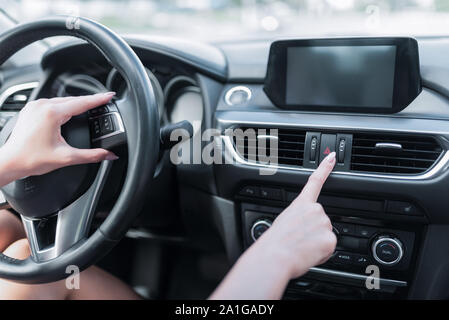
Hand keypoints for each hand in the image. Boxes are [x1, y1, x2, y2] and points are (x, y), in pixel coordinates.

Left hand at [0, 93, 117, 184]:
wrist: (10, 162)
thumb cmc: (31, 159)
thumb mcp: (67, 157)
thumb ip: (92, 156)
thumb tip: (109, 155)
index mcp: (52, 113)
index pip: (82, 103)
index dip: (99, 99)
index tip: (110, 95)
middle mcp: (42, 105)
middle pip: (73, 99)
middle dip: (90, 101)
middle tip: (104, 100)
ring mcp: (35, 106)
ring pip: (63, 100)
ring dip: (77, 103)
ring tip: (90, 105)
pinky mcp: (31, 109)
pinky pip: (52, 103)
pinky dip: (64, 106)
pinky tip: (70, 110)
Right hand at [254, 152, 336, 278]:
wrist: (275, 256)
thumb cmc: (274, 242)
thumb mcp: (283, 222)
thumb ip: (300, 219)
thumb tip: (306, 228)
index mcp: (301, 204)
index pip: (315, 181)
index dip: (325, 168)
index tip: (332, 157)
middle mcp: (315, 210)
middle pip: (322, 220)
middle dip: (314, 231)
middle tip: (299, 240)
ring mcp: (324, 224)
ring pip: (325, 235)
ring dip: (316, 243)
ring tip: (301, 248)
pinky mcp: (331, 239)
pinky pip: (329, 247)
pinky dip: (321, 253)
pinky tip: (308, 253)